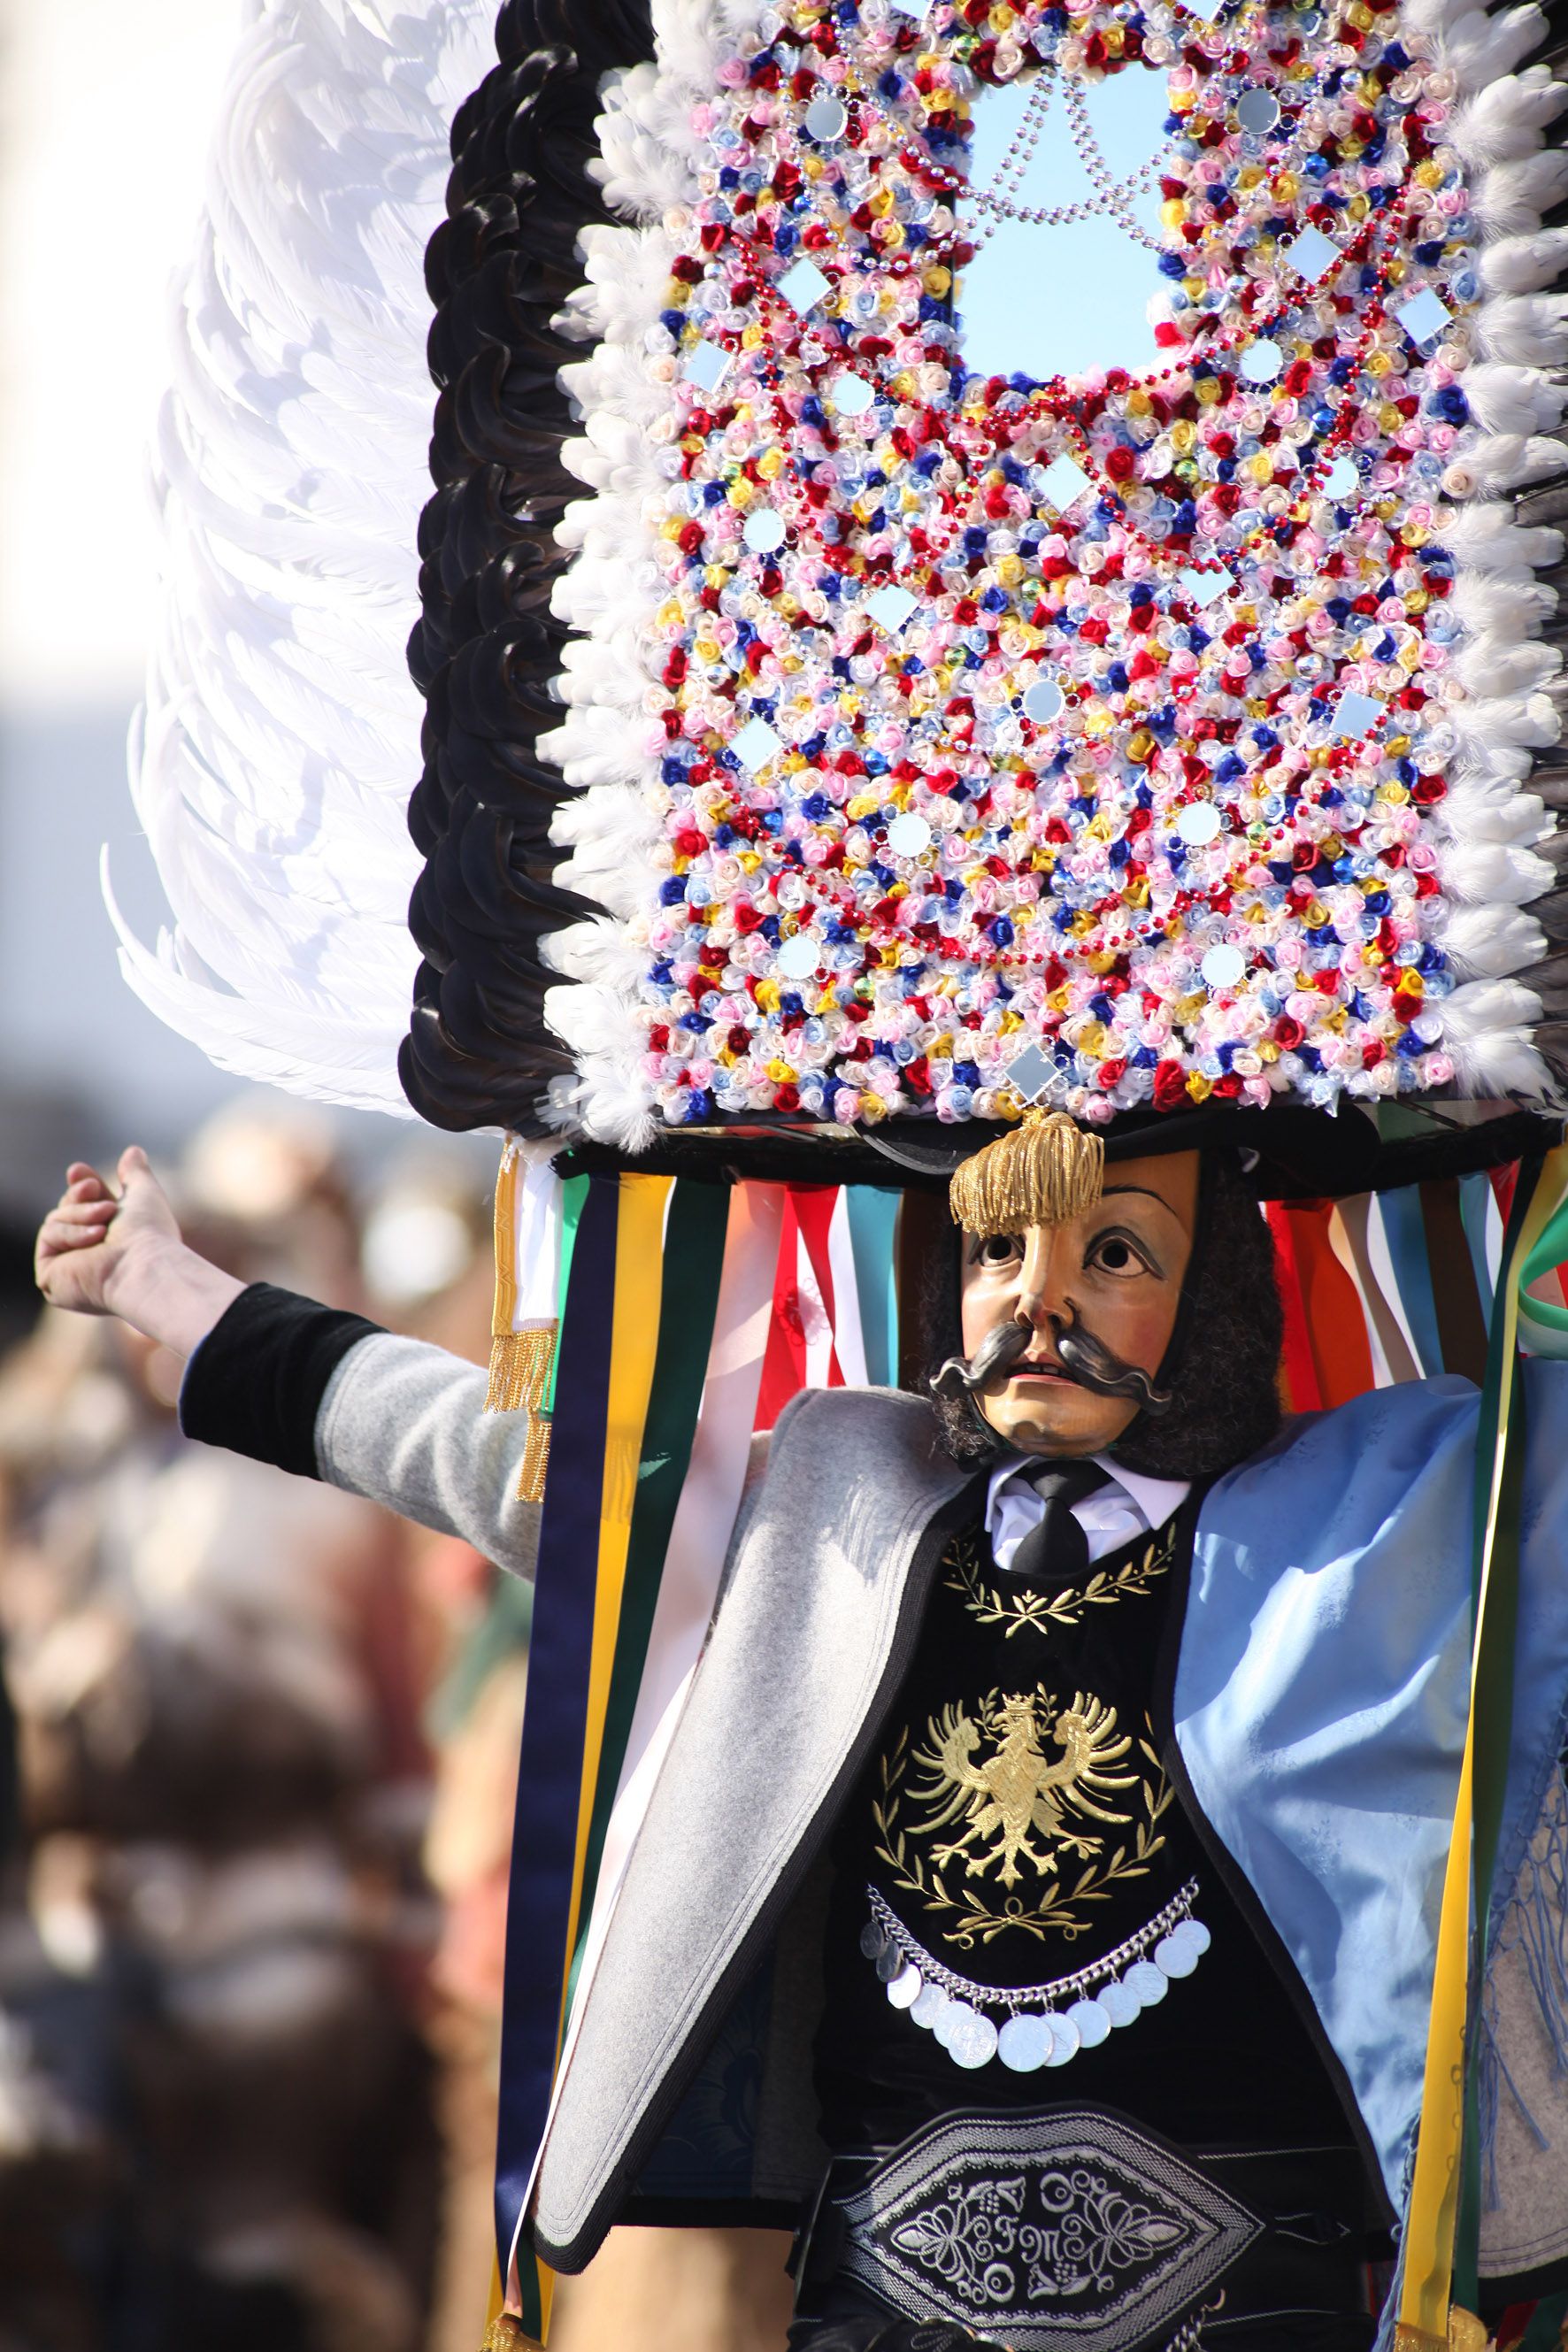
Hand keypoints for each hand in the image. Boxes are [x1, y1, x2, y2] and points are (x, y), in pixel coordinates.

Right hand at [34, 1150, 243, 1353]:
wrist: (144, 1265)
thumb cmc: (150, 1233)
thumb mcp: (143, 1193)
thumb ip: (135, 1173)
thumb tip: (133, 1151)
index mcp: (109, 1242)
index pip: (83, 1209)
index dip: (79, 1187)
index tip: (77, 1170)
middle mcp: (87, 1258)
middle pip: (65, 1212)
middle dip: (78, 1196)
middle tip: (93, 1189)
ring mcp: (67, 1269)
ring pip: (55, 1220)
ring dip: (82, 1213)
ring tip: (106, 1216)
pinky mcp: (51, 1278)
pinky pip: (49, 1237)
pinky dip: (72, 1232)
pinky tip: (96, 1237)